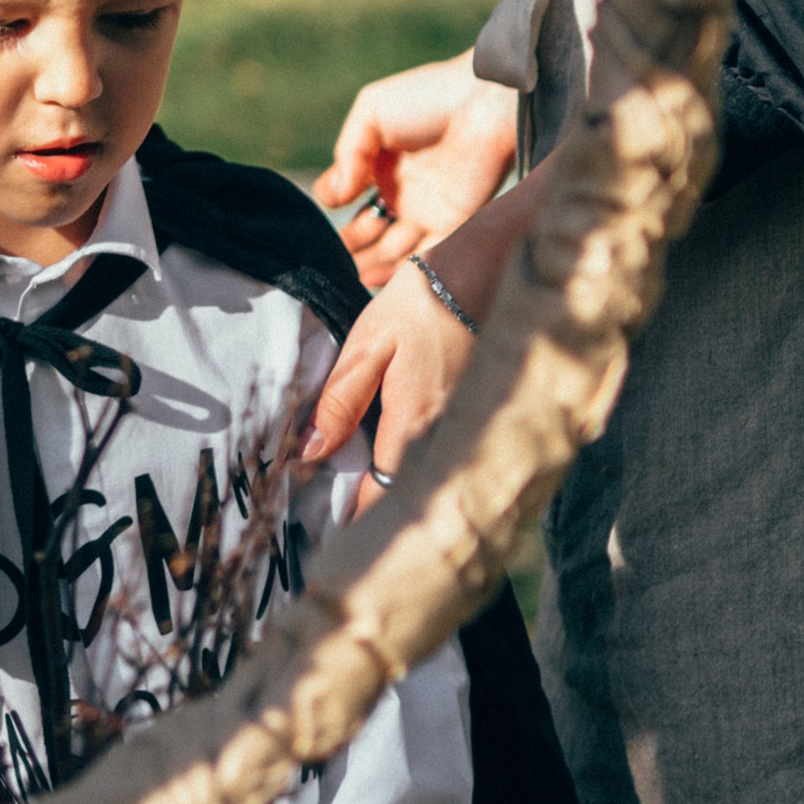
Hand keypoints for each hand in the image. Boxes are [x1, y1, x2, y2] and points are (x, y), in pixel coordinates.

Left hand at [301, 176, 537, 499]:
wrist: (493, 269)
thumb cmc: (425, 301)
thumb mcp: (369, 343)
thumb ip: (341, 401)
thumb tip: (311, 453)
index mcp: (414, 425)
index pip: (380, 499)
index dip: (351, 522)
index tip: (323, 534)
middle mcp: (449, 440)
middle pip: (407, 500)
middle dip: (373, 519)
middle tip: (335, 529)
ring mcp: (472, 432)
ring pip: (430, 484)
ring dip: (398, 498)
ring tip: (359, 508)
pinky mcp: (484, 419)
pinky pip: (449, 461)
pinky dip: (423, 473)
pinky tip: (401, 467)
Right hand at [313, 52, 516, 283]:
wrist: (484, 101)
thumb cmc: (428, 98)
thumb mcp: (371, 113)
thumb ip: (347, 154)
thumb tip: (331, 198)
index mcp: (383, 167)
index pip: (350, 199)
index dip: (338, 209)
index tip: (333, 213)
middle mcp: (405, 195)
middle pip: (370, 234)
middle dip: (350, 248)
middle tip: (334, 258)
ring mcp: (429, 214)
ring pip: (393, 252)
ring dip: (370, 264)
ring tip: (350, 272)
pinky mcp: (455, 227)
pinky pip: (426, 259)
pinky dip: (399, 274)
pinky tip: (371, 281)